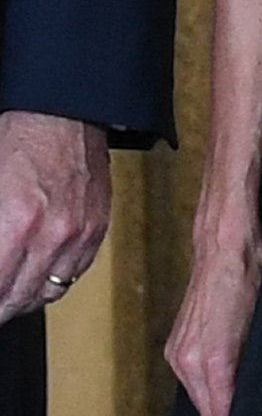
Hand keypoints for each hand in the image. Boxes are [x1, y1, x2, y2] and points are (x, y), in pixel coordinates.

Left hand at [0, 111, 110, 324]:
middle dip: (0, 303)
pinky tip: (40, 269)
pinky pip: (74, 273)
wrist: (65, 112)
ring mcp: (78, 233)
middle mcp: (50, 234)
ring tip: (11, 289)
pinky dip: (55, 278)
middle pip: (16, 300)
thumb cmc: (21, 140)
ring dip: (24, 297)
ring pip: (47, 293)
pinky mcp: (97, 228)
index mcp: (16, 224)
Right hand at [165, 211, 261, 415]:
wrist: (224, 244)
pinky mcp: (174, 344)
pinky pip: (191, 379)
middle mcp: (186, 362)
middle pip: (206, 412)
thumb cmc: (248, 278)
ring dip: (216, 396)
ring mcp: (177, 353)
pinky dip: (206, 381)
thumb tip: (250, 397)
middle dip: (226, 412)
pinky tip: (225, 371)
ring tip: (240, 386)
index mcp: (210, 360)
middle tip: (251, 404)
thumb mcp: (260, 325)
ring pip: (198, 396)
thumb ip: (250, 367)